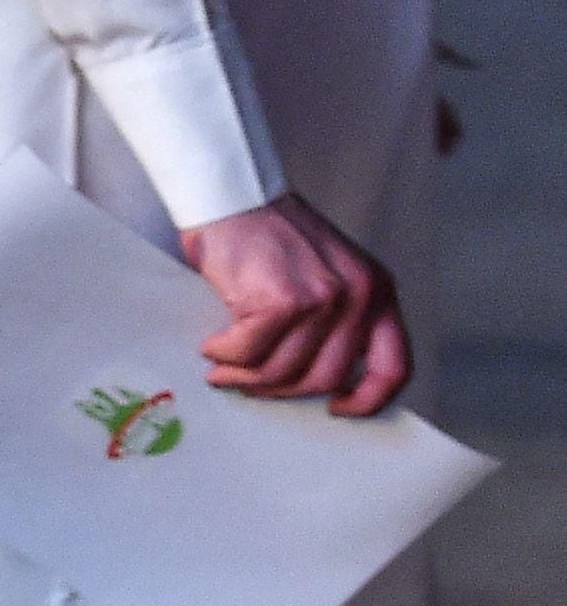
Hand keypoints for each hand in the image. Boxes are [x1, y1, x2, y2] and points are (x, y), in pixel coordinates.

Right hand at [183, 193, 410, 417]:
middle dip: (281, 390)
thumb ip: (335, 319)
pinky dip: (224, 355)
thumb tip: (312, 379)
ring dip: (244, 376)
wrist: (234, 196)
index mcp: (377, 292)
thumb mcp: (327, 272)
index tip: (337, 409)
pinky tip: (212, 346)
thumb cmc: (269, 234)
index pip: (393, 366)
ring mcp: (323, 299)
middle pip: (325, 377)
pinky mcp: (281, 300)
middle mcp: (359, 297)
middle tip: (249, 383)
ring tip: (221, 369)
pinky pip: (248, 352)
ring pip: (282, 369)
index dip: (367, 400)